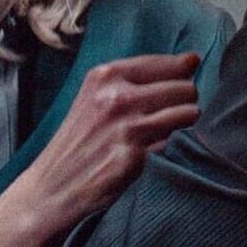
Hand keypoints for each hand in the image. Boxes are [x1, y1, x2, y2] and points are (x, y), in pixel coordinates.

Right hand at [0, 51, 200, 246]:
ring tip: (161, 132)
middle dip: (184, 101)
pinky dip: (166, 147)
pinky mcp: (134, 156)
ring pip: (187, 112)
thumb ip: (140, 79)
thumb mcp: (97, 97)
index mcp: (105, 75)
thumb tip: (194, 59)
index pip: (165, 63)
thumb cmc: (80, 141)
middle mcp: (116, 96)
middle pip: (184, 87)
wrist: (52, 186)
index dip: (180, 75)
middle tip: (167, 115)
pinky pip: (173, 142)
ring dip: (184, 123)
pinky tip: (146, 152)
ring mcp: (126, 127)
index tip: (179, 84)